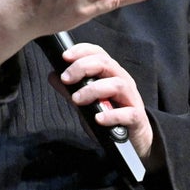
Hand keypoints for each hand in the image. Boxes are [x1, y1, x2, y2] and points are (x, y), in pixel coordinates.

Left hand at [59, 42, 154, 162]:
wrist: (133, 138)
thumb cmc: (109, 113)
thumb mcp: (87, 101)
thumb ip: (71, 89)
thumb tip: (53, 75)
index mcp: (110, 72)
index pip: (98, 53)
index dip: (82, 50)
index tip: (64, 56)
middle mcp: (122, 80)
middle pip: (106, 63)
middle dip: (83, 67)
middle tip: (66, 79)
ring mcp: (131, 97)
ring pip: (116, 84)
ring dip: (93, 90)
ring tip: (76, 100)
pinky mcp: (136, 117)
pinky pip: (127, 113)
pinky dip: (111, 115)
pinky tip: (98, 119)